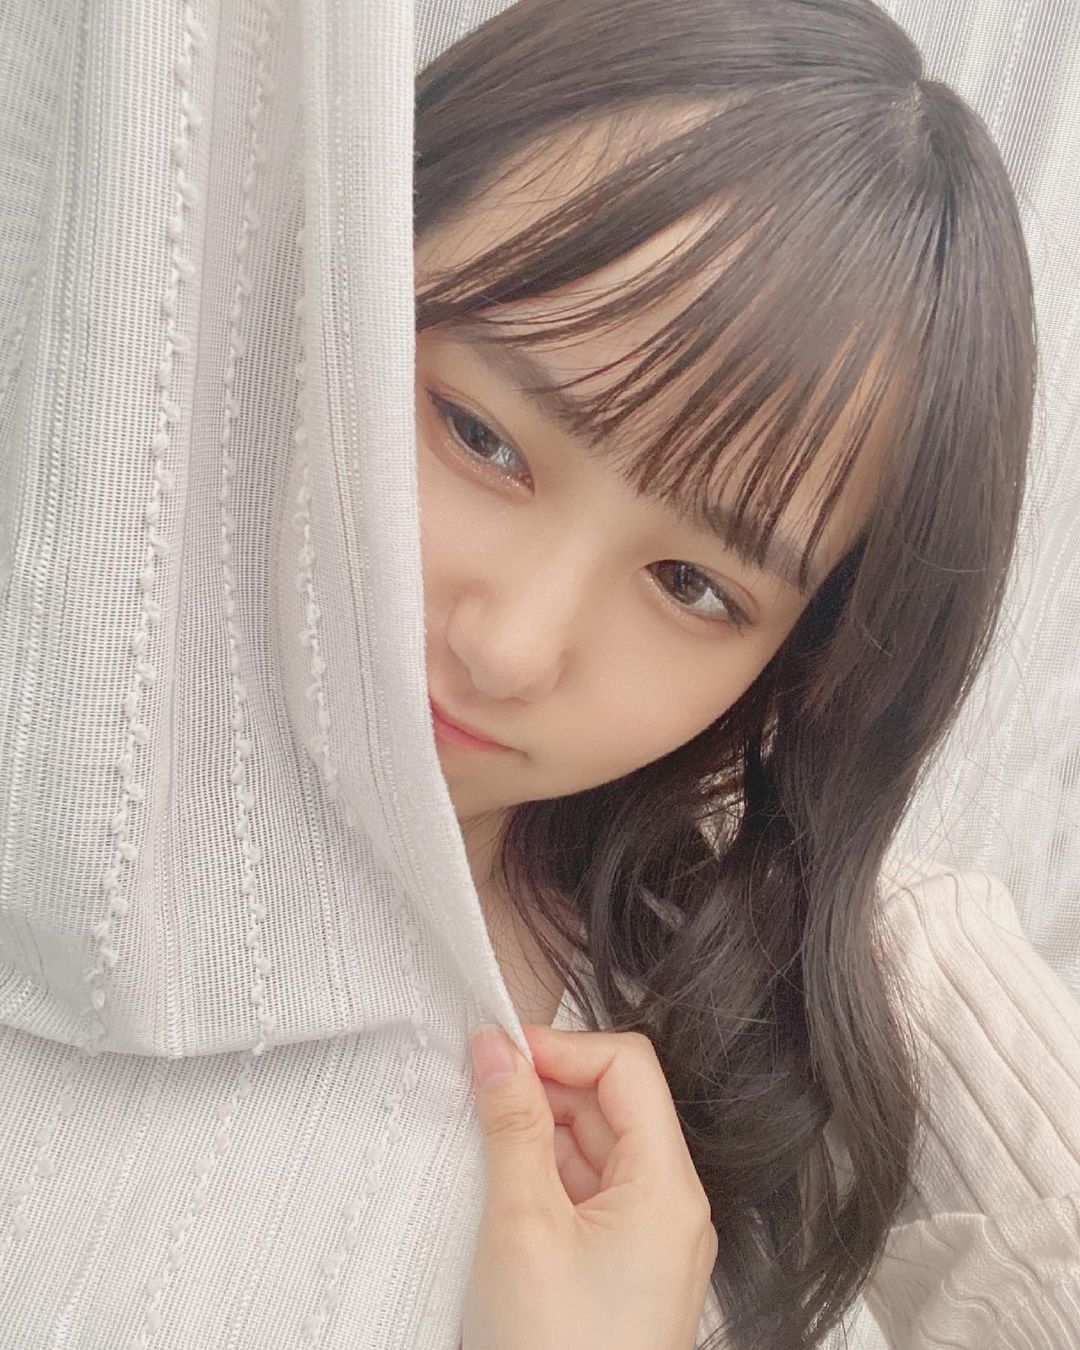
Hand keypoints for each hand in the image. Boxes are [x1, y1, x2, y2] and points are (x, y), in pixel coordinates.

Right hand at [461, 1021, 718, 1349]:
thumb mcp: (522, 1224)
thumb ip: (511, 1123)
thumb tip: (496, 1047)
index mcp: (667, 1186)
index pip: (627, 1068)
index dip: (562, 1047)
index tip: (499, 1052)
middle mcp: (669, 1207)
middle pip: (610, 1105)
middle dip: (542, 1089)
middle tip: (475, 1093)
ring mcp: (647, 1242)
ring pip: (593, 1149)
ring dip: (536, 1134)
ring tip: (479, 1146)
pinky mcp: (620, 1273)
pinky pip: (585, 1196)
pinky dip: (540, 1179)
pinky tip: (496, 1190)